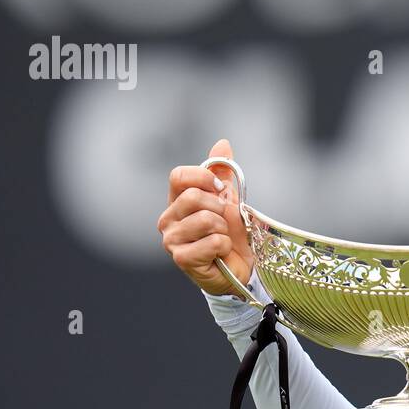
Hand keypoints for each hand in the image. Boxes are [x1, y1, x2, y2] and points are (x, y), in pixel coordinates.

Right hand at [157, 138, 254, 296]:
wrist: (240, 265)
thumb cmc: (230, 232)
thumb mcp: (228, 199)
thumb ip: (222, 172)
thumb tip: (222, 143)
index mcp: (176, 201)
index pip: (179, 175)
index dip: (204, 178)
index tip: (221, 190)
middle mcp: (168, 219)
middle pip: (193, 196)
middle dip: (219, 208)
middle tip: (223, 221)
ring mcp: (171, 240)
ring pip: (205, 219)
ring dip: (223, 228)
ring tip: (221, 237)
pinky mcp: (181, 258)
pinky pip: (212, 241)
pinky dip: (224, 246)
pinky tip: (219, 253)